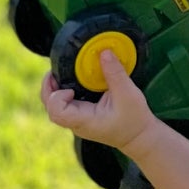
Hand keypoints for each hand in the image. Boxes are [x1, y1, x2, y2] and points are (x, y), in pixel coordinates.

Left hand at [40, 47, 155, 153]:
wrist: (140, 137)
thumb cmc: (135, 120)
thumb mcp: (128, 94)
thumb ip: (115, 73)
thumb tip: (104, 52)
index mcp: (85, 121)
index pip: (56, 112)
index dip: (57, 97)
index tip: (71, 88)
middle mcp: (77, 124)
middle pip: (50, 109)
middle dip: (49, 89)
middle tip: (55, 72)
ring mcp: (78, 122)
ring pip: (55, 107)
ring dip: (54, 90)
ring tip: (61, 73)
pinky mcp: (82, 116)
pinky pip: (65, 105)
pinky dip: (63, 92)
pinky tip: (72, 81)